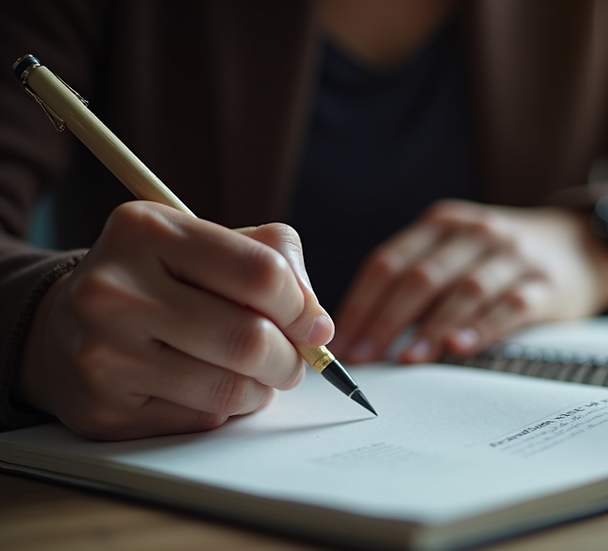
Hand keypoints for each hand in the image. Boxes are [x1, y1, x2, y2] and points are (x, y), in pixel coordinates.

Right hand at [16, 201, 333, 439]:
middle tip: (293, 360)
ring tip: (257, 375)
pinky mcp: (102, 410)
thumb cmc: (159, 279)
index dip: (303, 308)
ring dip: (261, 389)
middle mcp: (114, 289)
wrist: (65, 325)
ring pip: (228, 389)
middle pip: (249, 339)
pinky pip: (199, 421)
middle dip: (290, 359)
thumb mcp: (208, 243)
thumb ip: (275, 260)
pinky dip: (224, 410)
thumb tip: (317, 321)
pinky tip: (208, 388)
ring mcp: (101, 353)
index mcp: (146, 229)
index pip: (260, 274)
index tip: (315, 325)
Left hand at [331, 199, 607, 363]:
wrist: (583, 244)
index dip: (361, 303)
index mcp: (444, 224)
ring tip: (407, 359)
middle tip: (365, 358)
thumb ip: (417, 277)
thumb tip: (362, 331)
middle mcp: (477, 233)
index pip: (390, 262)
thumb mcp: (458, 248)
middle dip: (386, 321)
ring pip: (464, 291)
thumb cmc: (503, 256)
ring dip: (431, 327)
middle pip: (421, 277)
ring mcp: (514, 256)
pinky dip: (482, 328)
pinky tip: (459, 348)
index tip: (340, 342)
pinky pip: (510, 306)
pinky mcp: (546, 284)